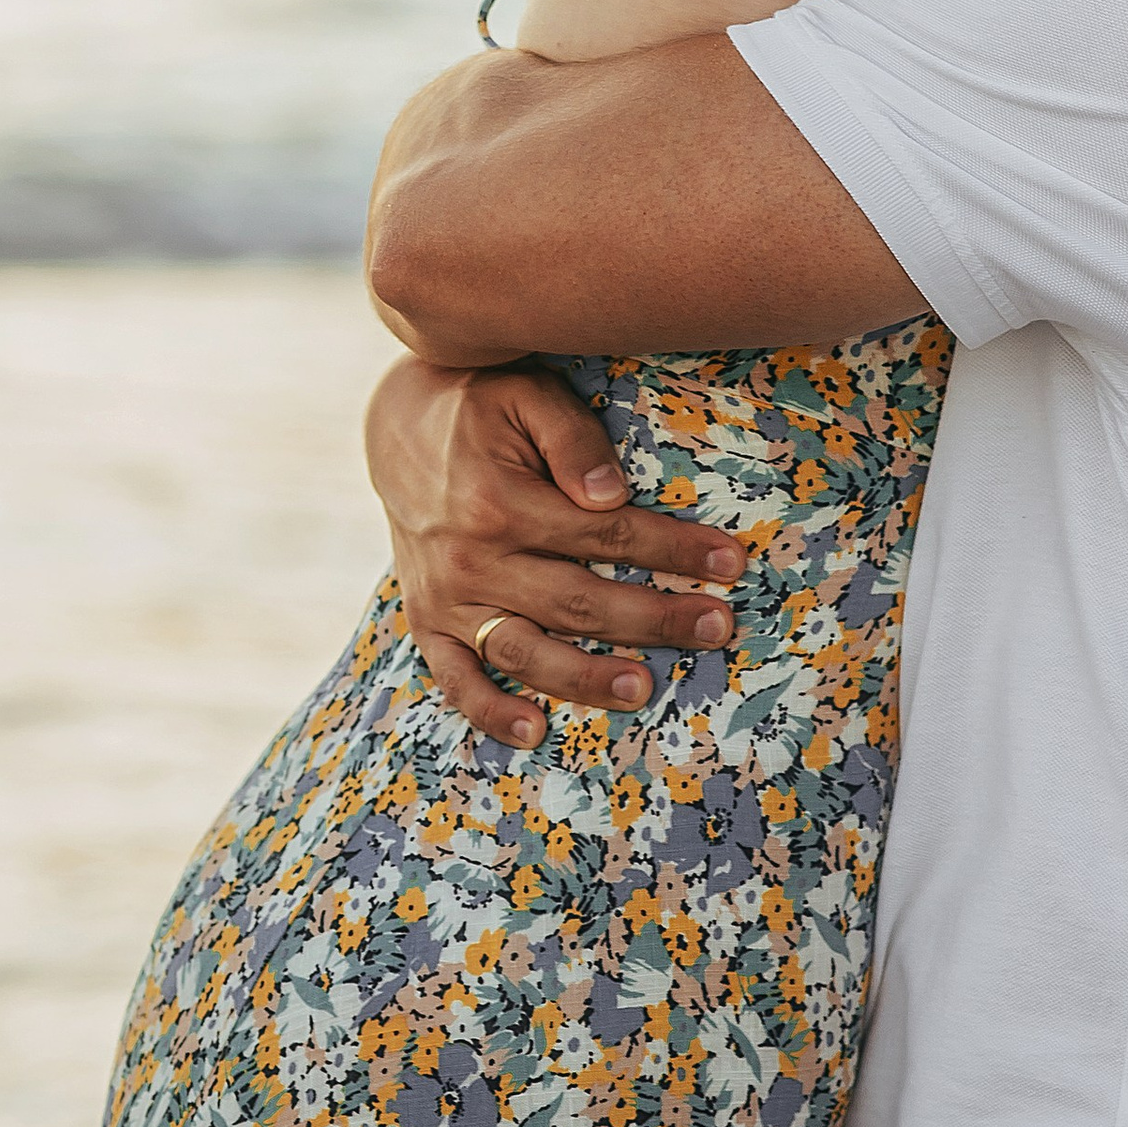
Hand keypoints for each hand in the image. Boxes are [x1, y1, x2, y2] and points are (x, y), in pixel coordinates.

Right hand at [365, 355, 745, 748]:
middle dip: (653, 618)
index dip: (671, 551)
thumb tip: (611, 494)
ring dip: (584, 677)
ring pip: (523, 650)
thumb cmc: (482, 405)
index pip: (605, 534)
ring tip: (642, 689)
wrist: (399, 425)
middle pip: (576, 601)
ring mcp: (446, 597)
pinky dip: (489, 711)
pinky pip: (455, 677)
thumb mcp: (527, 395)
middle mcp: (470, 557)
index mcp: (500, 500)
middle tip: (716, 628)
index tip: (728, 563)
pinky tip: (534, 731)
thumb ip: (571, 438)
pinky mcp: (427, 620)